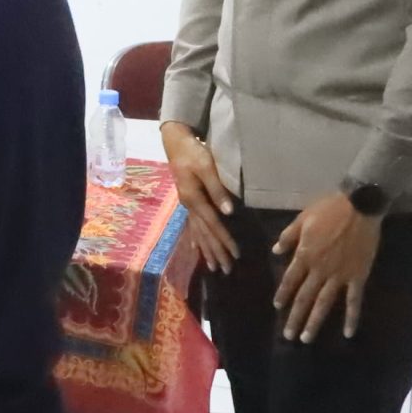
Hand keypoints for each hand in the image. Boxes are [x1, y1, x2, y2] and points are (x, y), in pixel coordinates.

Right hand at [160, 121, 239, 275]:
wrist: (176, 142)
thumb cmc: (193, 152)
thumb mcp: (206, 166)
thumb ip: (216, 188)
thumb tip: (228, 212)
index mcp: (194, 198)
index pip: (213, 224)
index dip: (224, 240)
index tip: (236, 255)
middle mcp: (189, 206)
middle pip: (205, 233)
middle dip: (216, 252)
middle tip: (226, 270)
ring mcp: (187, 205)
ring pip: (198, 232)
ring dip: (207, 251)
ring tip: (214, 267)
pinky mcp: (187, 201)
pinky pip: (192, 226)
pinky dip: (196, 240)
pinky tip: (198, 250)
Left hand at [272, 192, 383, 341]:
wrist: (359, 206)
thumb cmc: (329, 209)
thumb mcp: (302, 218)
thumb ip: (288, 237)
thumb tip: (275, 251)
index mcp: (305, 255)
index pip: (290, 280)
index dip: (283, 294)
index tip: (277, 308)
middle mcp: (319, 269)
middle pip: (304, 297)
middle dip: (295, 318)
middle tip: (288, 336)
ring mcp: (339, 275)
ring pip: (324, 303)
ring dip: (314, 322)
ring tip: (306, 339)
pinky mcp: (358, 277)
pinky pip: (354, 301)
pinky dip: (351, 318)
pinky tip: (348, 333)